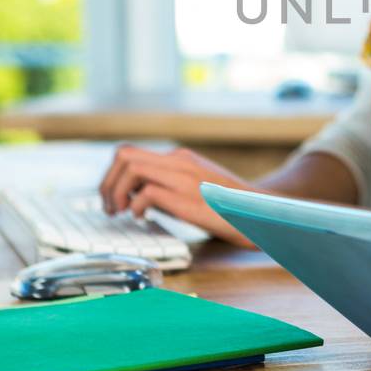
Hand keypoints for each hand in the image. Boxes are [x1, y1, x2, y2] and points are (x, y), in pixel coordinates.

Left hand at [97, 145, 256, 246]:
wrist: (264, 213)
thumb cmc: (229, 207)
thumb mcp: (194, 189)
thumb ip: (167, 186)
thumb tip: (133, 195)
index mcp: (180, 158)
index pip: (130, 152)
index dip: (112, 175)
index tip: (114, 199)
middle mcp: (180, 162)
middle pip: (123, 155)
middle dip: (107, 183)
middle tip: (110, 208)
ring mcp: (185, 178)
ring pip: (131, 167)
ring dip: (116, 192)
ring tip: (121, 213)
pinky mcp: (190, 199)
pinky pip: (148, 193)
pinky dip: (136, 206)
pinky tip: (142, 218)